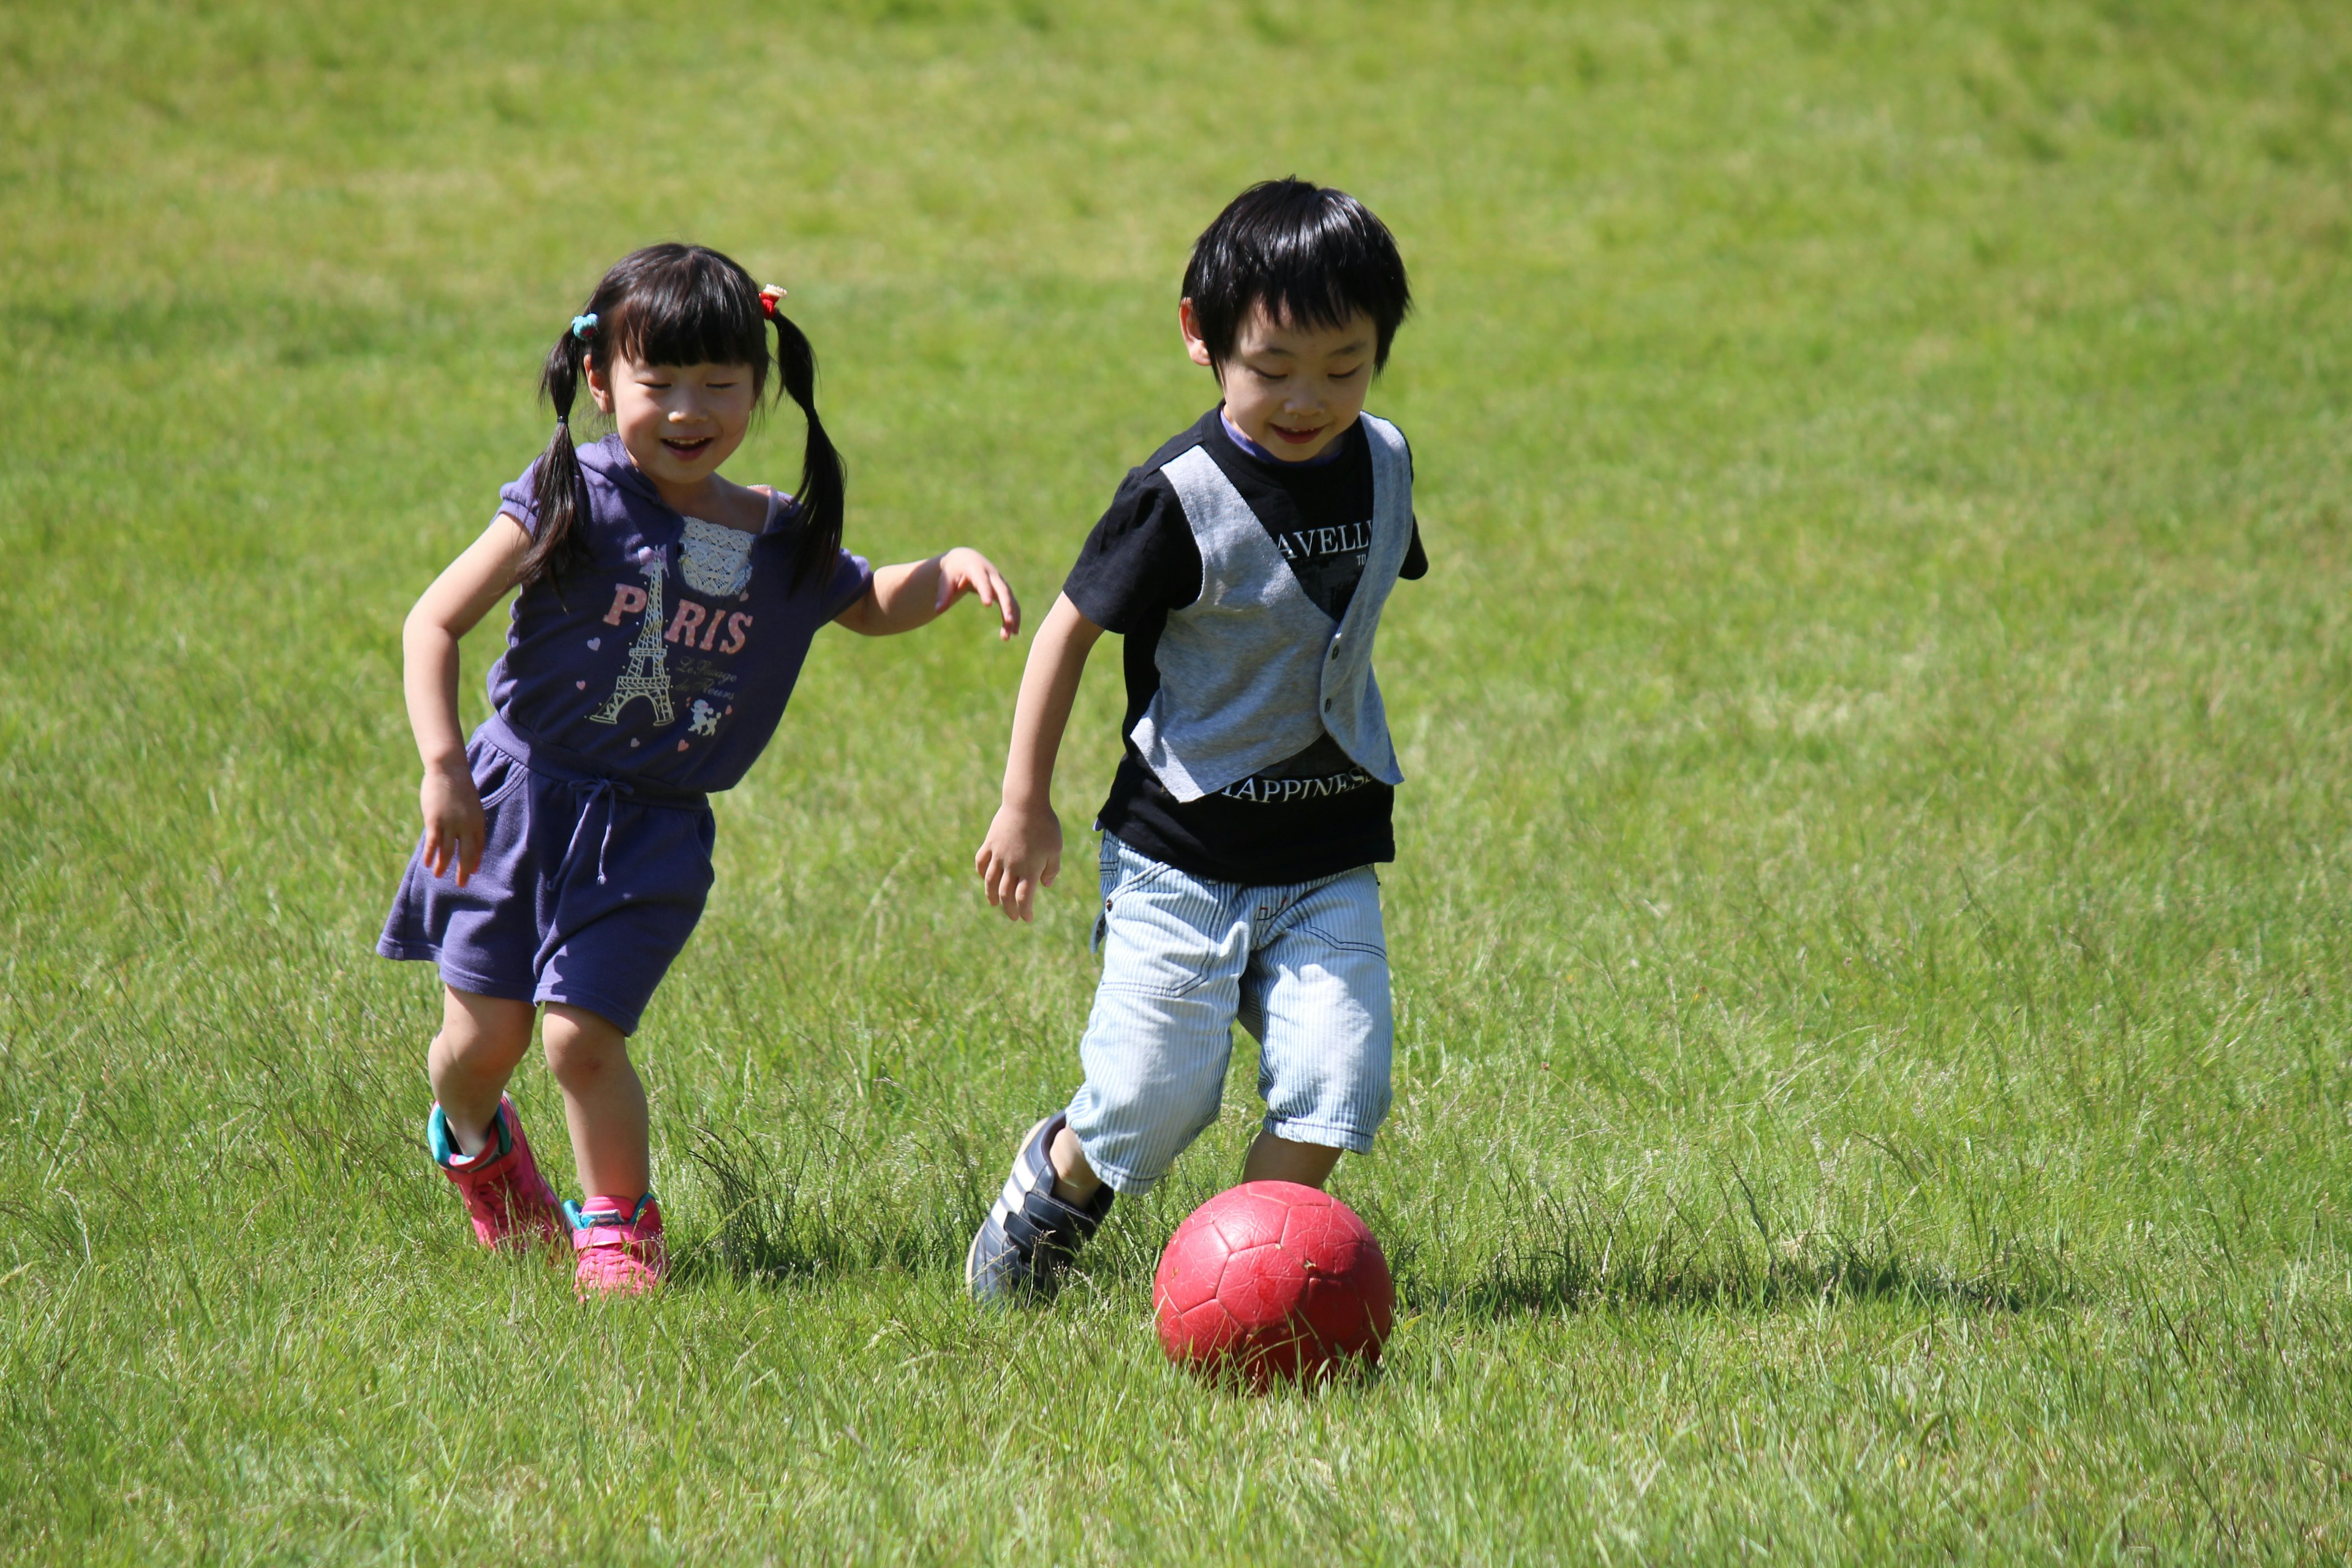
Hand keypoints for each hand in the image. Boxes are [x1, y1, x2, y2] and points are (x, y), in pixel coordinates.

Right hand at [419, 758, 486, 886]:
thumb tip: (463, 835)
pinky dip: (430, 855)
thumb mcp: (470, 804)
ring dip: (443, 866)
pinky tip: (427, 864)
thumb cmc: (459, 786)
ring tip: (438, 875)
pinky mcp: (435, 821)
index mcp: (478, 821)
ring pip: (448, 852)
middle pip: (466, 854)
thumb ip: (468, 820)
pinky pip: (433, 843)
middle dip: (463, 871)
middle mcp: (467, 826)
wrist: (449, 770)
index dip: (475, 860)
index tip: (472, 871)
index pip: (479, 846)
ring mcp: (451, 824)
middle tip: (461, 884)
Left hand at [934, 547, 1020, 640]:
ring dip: (1012, 616)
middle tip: (1008, 621)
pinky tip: (1014, 633)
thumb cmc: (954, 571)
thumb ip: (944, 594)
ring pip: (1010, 599)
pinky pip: (1012, 603)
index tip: (987, 604)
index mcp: (976, 568)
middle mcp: (992, 574)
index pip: (982, 580)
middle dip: (1007, 605)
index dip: (985, 591)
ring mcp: (1000, 582)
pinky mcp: (1003, 590)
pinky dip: (1014, 617)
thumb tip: (937, 610)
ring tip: (1009, 636)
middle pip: (1002, 590)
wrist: (967, 559)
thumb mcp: (946, 579)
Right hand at [975, 799, 1060, 921]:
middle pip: (1006, 894)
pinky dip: (982, 873)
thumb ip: (1052, 869)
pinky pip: (981, 862)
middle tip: (1013, 917)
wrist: (1026, 803)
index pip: (1024, 899)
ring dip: (992, 896)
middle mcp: (1011, 866)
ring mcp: (998, 855)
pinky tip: (984, 878)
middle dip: (1009, 909)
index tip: (1027, 919)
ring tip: (994, 903)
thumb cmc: (1046, 826)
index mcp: (1029, 869)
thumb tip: (1045, 885)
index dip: (1025, 912)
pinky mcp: (990, 843)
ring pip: (990, 881)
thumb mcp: (1056, 849)